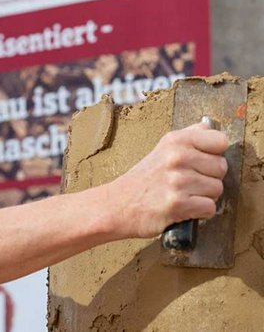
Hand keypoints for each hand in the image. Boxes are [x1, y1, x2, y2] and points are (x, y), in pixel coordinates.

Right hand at [107, 122, 228, 238]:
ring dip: (203, 196)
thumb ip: (188, 136)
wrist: (118, 205)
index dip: (214, 154)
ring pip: (217, 189)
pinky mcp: (177, 204)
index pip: (220, 141)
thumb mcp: (162, 148)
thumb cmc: (144, 179)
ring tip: (183, 194)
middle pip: (222, 168)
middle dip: (209, 178)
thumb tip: (208, 126)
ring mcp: (177, 181)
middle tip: (187, 182)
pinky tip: (183, 207)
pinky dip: (199, 212)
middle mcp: (177, 157)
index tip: (201, 162)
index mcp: (175, 140)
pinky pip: (209, 208)